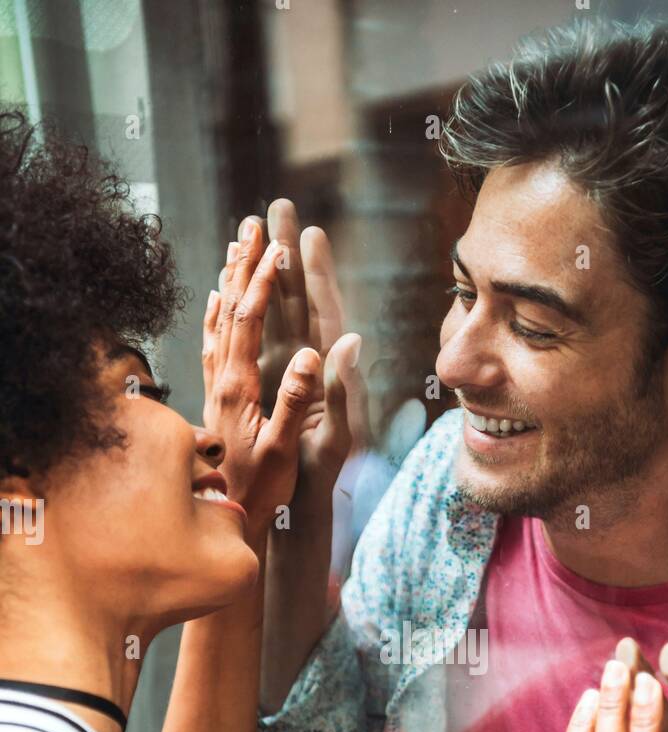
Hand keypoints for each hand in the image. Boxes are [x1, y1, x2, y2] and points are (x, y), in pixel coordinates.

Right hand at [233, 202, 366, 505]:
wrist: (300, 505)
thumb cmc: (321, 476)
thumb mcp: (337, 434)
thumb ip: (342, 389)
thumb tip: (352, 338)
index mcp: (327, 370)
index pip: (323, 310)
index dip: (317, 272)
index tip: (310, 232)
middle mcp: (309, 362)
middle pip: (297, 297)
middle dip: (288, 253)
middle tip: (279, 207)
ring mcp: (288, 369)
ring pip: (274, 310)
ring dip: (264, 271)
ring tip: (251, 234)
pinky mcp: (271, 382)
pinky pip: (256, 336)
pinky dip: (246, 308)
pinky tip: (232, 288)